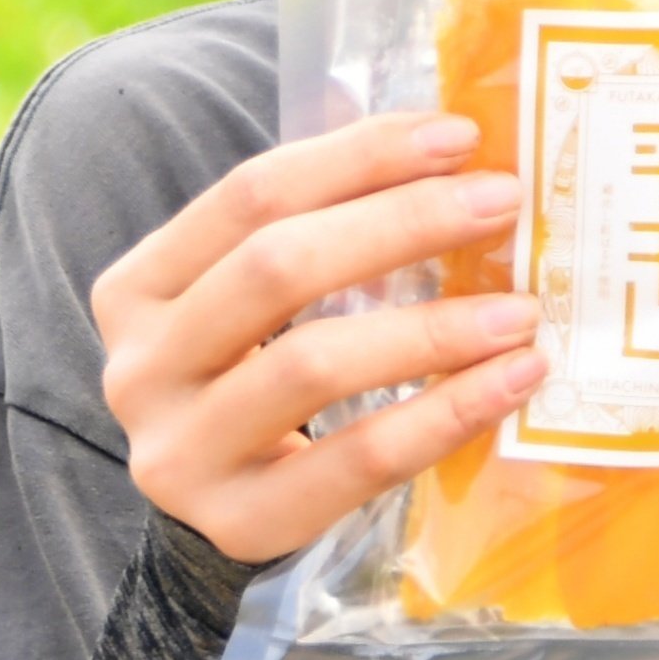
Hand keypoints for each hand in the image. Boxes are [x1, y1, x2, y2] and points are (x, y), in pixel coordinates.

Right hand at [93, 112, 542, 565]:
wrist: (220, 513)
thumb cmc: (256, 380)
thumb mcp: (256, 303)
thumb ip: (321, 229)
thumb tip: (452, 152)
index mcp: (137, 288)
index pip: (249, 196)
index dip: (358, 158)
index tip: (459, 137)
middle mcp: (140, 366)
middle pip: (277, 267)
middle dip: (403, 223)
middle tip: (503, 203)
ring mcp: (180, 452)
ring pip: (312, 363)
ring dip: (433, 327)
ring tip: (521, 309)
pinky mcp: (240, 523)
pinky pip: (359, 460)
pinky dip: (446, 414)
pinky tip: (514, 381)